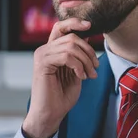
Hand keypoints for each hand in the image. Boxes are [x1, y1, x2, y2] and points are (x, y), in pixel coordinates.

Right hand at [22, 18, 98, 137]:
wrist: (51, 114)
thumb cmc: (62, 95)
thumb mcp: (76, 71)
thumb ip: (79, 54)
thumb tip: (87, 36)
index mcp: (52, 49)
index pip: (61, 27)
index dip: (75, 22)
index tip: (90, 25)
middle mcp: (44, 49)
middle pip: (71, 36)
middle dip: (89, 51)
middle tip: (96, 67)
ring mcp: (42, 55)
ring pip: (71, 46)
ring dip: (86, 61)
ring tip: (91, 74)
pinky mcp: (42, 64)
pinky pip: (66, 56)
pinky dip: (78, 66)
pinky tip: (81, 77)